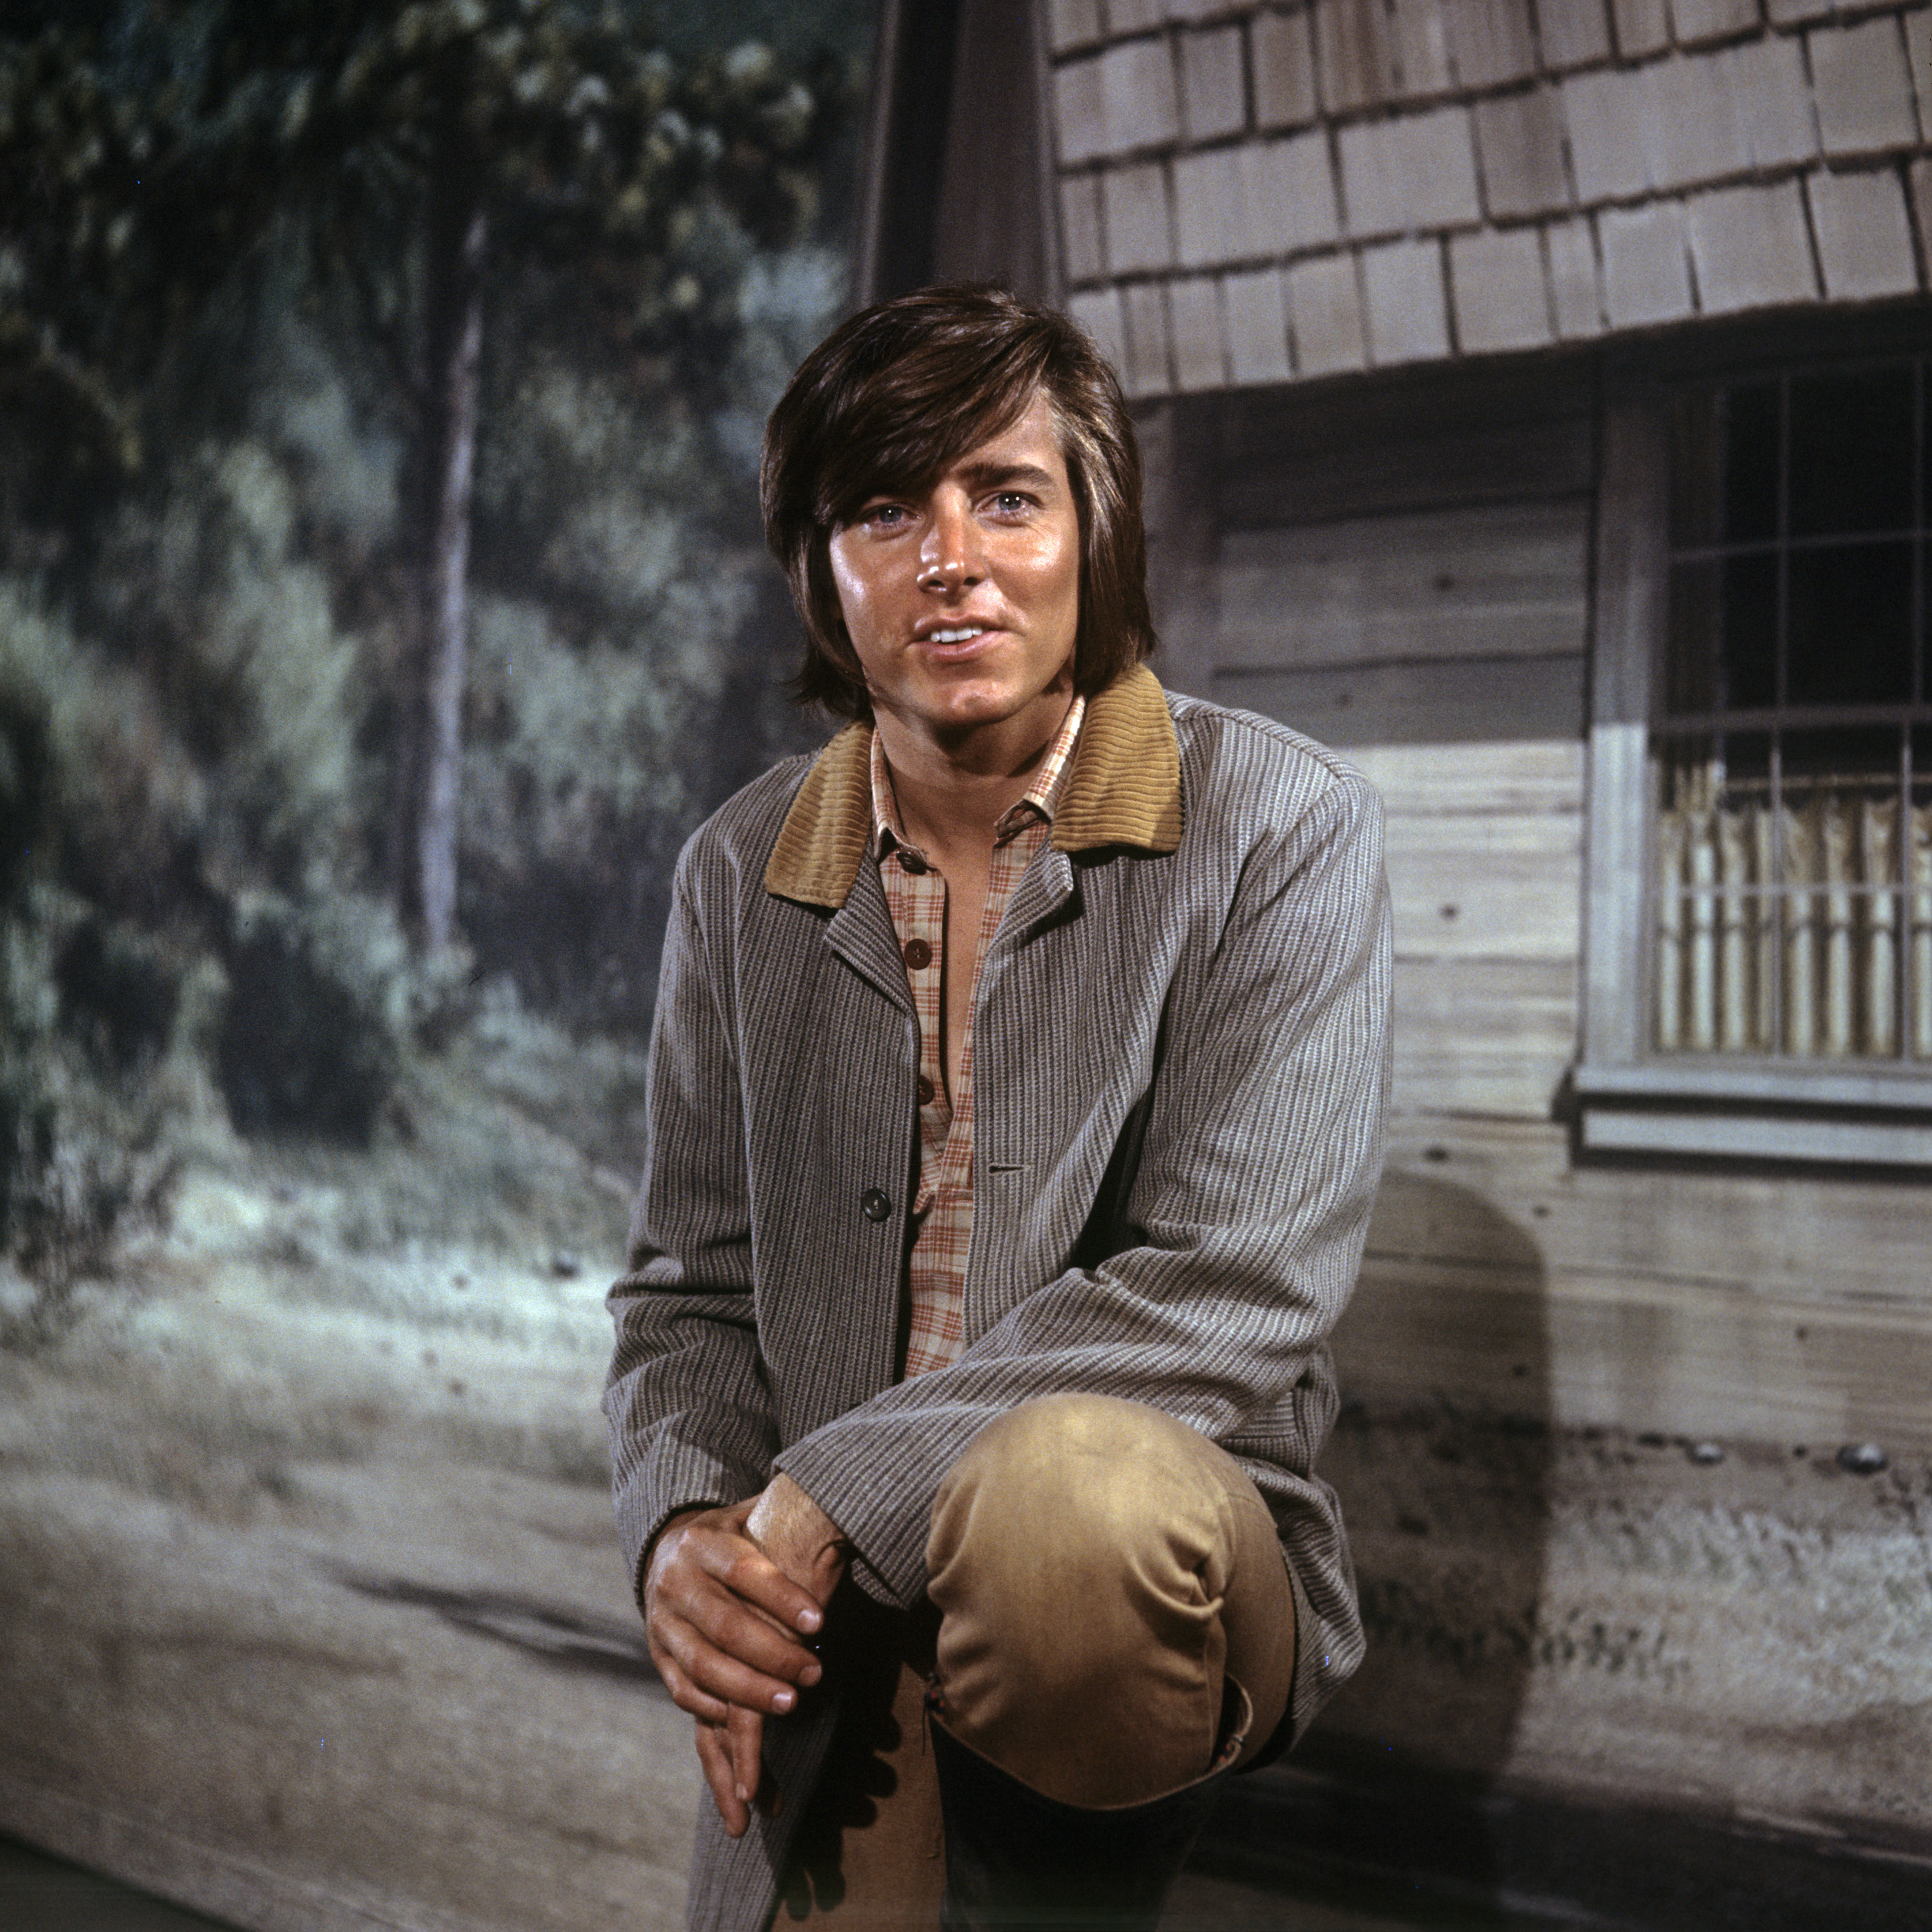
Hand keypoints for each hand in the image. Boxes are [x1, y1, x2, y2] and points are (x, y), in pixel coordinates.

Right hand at [643, 1478, 847, 1835]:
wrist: (667, 1549)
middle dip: (773, 1655)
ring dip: (748, 1690)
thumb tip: (847, 1510)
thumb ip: (789, 1517)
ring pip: (703, 1665)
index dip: (783, 1599)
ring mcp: (662, 1622)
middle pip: (726, 1626)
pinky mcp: (657, 1654)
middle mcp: (676, 1581)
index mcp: (703, 1542)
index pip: (745, 1572)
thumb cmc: (731, 1535)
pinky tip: (745, 1718)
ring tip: (790, 1702)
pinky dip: (714, 1707)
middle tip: (814, 1673)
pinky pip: (683, 1689)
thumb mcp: (753, 1515)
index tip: (821, 1622)